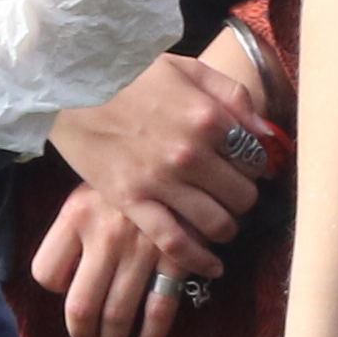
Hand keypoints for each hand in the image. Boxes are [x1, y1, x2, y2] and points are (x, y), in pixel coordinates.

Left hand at [31, 180, 206, 336]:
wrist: (187, 157)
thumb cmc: (135, 175)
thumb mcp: (93, 188)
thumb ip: (74, 229)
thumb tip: (65, 282)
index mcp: (76, 215)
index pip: (47, 274)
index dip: (55, 293)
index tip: (68, 297)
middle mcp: (104, 235)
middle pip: (80, 306)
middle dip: (83, 336)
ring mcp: (141, 250)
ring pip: (117, 315)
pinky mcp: (176, 258)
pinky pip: (160, 311)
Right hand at [49, 47, 270, 253]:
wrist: (70, 86)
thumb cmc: (130, 74)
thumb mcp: (187, 69)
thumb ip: (233, 95)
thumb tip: (266, 132)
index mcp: (208, 118)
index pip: (255, 159)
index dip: (254, 166)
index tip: (243, 168)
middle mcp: (190, 154)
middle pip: (242, 196)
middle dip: (242, 197)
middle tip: (230, 194)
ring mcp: (161, 181)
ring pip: (217, 224)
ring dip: (226, 228)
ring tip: (220, 222)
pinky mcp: (132, 202)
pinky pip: (174, 242)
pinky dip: (198, 260)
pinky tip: (211, 267)